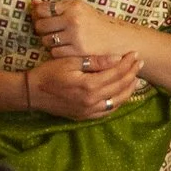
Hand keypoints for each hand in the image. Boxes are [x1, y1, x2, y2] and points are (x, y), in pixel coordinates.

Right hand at [23, 51, 143, 120]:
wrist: (31, 93)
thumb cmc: (48, 73)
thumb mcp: (70, 61)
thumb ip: (95, 61)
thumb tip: (117, 58)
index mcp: (89, 85)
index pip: (116, 73)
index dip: (128, 63)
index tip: (135, 54)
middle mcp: (92, 101)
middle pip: (120, 86)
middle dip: (132, 73)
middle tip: (140, 63)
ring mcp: (89, 111)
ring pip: (117, 101)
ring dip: (129, 89)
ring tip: (135, 77)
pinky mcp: (85, 116)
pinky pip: (108, 111)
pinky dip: (118, 101)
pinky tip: (122, 93)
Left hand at [27, 0, 144, 64]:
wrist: (119, 40)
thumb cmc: (97, 24)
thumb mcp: (80, 10)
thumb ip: (56, 7)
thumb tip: (32, 3)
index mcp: (74, 6)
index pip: (43, 9)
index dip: (40, 15)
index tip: (45, 19)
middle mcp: (74, 19)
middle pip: (40, 25)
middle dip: (43, 29)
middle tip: (53, 31)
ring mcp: (75, 36)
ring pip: (46, 40)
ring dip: (50, 42)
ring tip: (62, 41)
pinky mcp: (78, 50)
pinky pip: (55, 52)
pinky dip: (58, 52)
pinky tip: (67, 49)